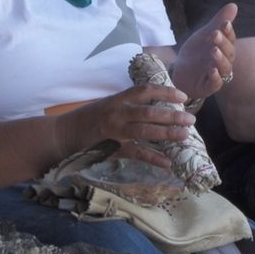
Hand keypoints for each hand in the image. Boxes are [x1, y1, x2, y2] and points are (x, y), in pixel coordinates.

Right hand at [57, 85, 195, 168]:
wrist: (63, 135)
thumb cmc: (88, 119)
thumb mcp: (108, 105)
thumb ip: (129, 106)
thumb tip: (158, 110)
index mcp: (118, 100)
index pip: (145, 91)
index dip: (165, 92)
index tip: (183, 96)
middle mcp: (117, 113)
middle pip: (149, 112)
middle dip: (172, 116)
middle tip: (191, 119)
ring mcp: (115, 132)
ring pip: (145, 132)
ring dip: (167, 134)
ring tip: (185, 136)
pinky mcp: (112, 149)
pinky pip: (137, 154)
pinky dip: (154, 158)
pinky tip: (168, 162)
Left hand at [171, 3, 237, 100]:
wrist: (181, 71)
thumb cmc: (197, 52)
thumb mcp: (205, 34)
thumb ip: (219, 21)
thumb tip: (234, 5)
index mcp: (225, 48)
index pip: (230, 38)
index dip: (228, 31)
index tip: (224, 23)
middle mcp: (224, 61)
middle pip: (228, 52)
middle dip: (222, 43)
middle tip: (214, 34)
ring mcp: (218, 74)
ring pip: (224, 68)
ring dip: (220, 59)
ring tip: (214, 50)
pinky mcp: (209, 87)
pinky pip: (215, 83)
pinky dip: (215, 77)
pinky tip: (211, 70)